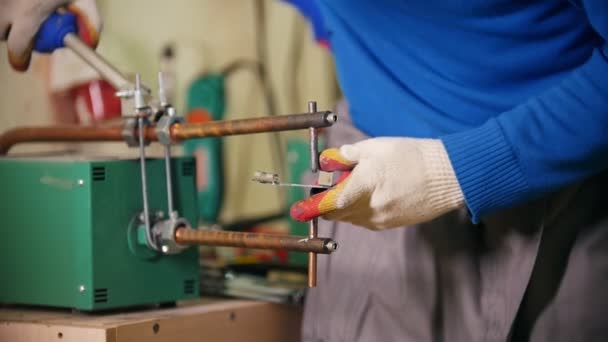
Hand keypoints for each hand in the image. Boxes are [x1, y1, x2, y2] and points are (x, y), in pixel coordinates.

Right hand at [1, 0, 100, 70]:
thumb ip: (91, 21)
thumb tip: (92, 43)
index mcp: (30, 14)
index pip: (17, 47)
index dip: (20, 58)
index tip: (21, 64)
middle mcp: (7, 6)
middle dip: (9, 34)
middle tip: (22, 29)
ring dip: (4, 18)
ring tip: (22, 8)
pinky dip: (6, 6)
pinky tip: (18, 2)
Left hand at [290, 137, 464, 229]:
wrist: (447, 175)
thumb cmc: (411, 155)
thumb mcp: (375, 147)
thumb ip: (347, 156)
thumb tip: (327, 162)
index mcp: (365, 185)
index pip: (329, 203)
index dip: (311, 208)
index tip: (298, 211)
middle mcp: (371, 207)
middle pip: (336, 213)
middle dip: (327, 203)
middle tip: (328, 187)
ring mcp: (382, 219)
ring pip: (350, 218)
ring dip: (343, 206)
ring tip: (358, 184)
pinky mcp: (391, 224)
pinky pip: (365, 220)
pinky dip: (359, 210)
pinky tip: (370, 194)